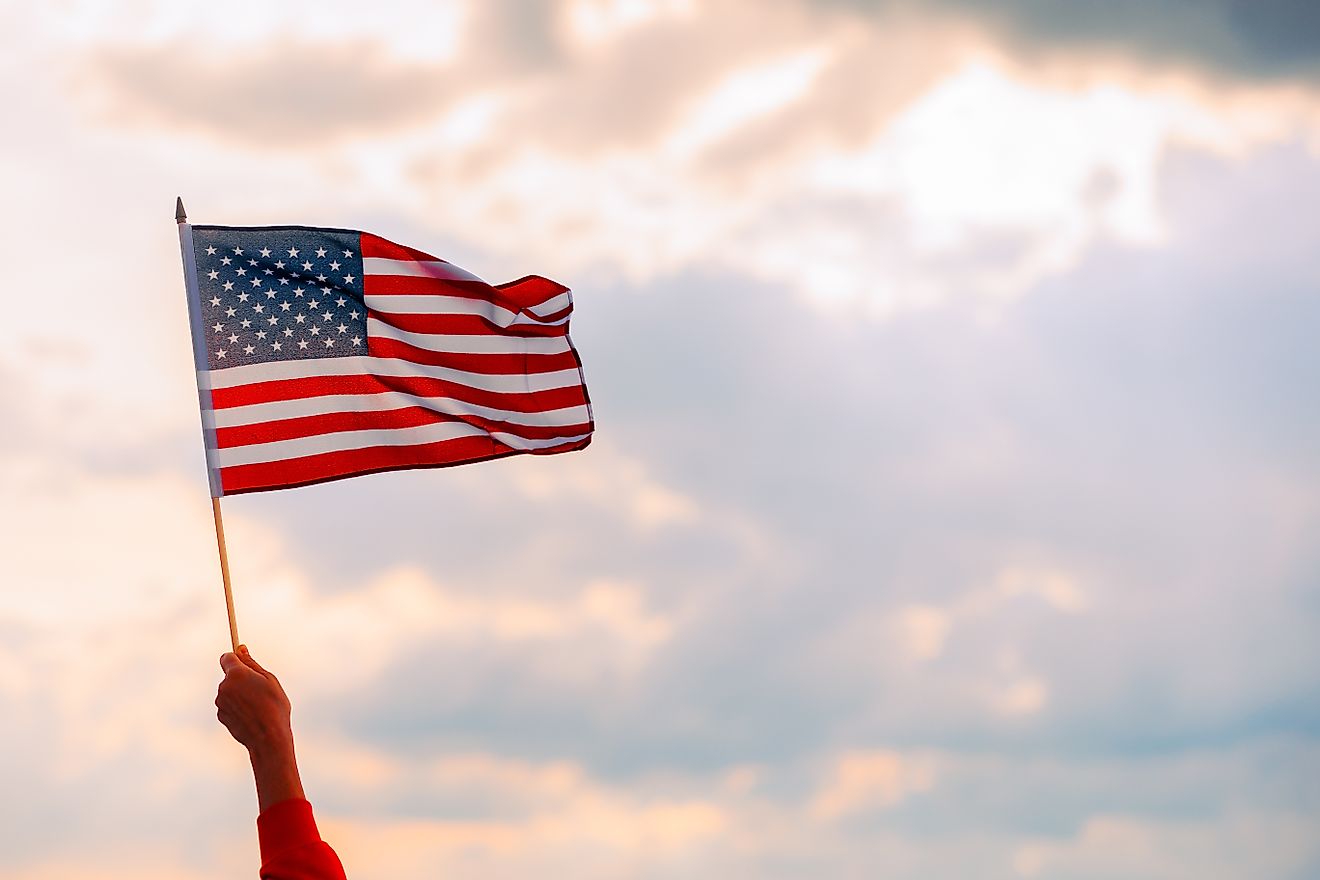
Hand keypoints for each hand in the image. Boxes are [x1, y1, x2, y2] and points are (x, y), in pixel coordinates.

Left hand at [217, 646, 306, 811]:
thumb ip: (252, 663)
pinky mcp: (220, 716)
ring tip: (257, 705)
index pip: (226, 657)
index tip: (245, 664)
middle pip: (229, 675)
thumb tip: (240, 648)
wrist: (268, 738)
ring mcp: (220, 702)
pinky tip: (251, 715)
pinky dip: (237, 707)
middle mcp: (224, 687)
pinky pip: (228, 705)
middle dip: (241, 679)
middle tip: (260, 689)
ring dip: (239, 694)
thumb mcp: (269, 680)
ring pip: (229, 691)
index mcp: (236, 674)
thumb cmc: (274, 706)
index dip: (236, 659)